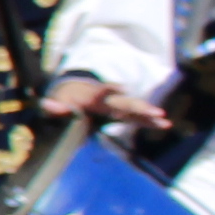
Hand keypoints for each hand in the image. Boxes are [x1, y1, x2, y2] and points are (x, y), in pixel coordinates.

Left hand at [41, 73, 170, 136]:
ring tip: (164, 121)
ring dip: (148, 115)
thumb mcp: (53, 102)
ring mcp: (115, 104)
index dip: (108, 92)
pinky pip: (136, 116)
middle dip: (139, 107)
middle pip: (125, 103)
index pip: (101, 94)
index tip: (117, 90)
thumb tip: (49, 105)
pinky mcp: (120, 111)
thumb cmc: (62, 99)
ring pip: (134, 109)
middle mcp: (107, 98)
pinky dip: (148, 120)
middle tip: (155, 112)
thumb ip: (52, 106)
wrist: (72, 89)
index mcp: (91, 97)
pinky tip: (163, 125)